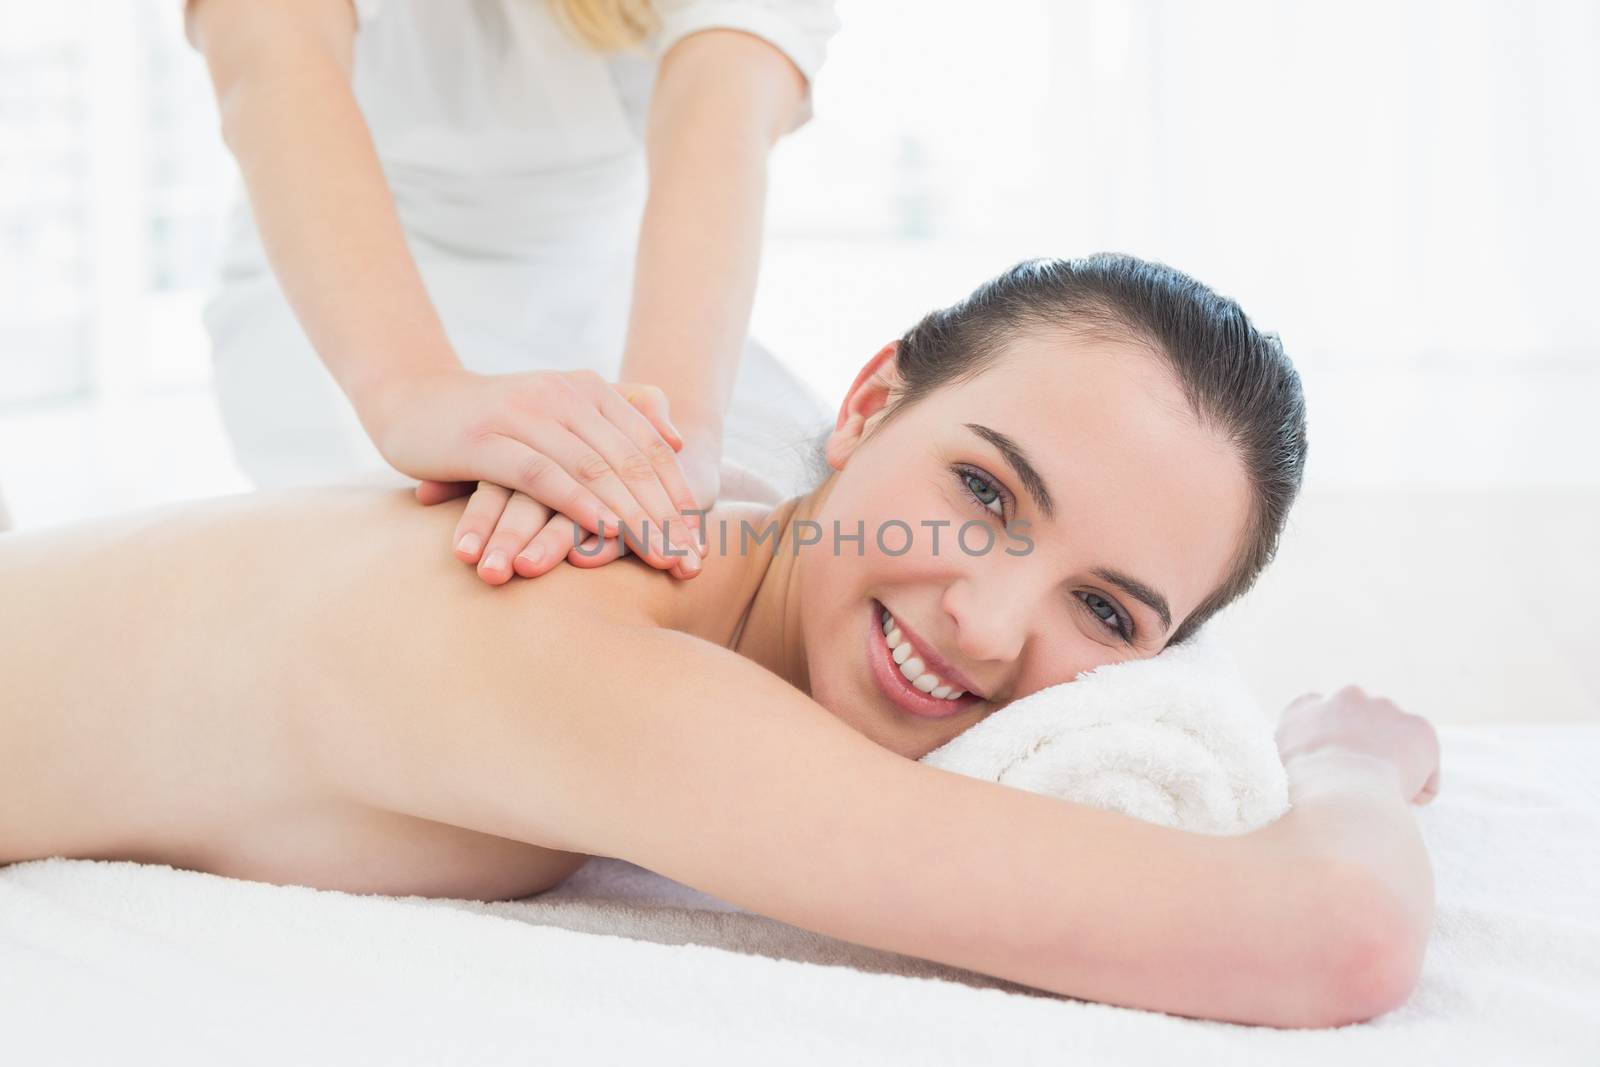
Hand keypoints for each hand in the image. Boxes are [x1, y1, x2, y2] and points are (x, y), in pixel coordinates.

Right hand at [366, 367, 703, 576]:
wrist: (412, 401)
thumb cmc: (495, 417)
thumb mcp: (561, 408)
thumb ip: (620, 411)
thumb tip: (675, 437)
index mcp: (589, 390)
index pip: (648, 448)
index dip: (679, 496)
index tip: (702, 544)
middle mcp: (564, 396)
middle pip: (630, 462)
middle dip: (666, 517)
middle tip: (691, 564)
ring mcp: (526, 415)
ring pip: (595, 470)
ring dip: (634, 519)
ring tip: (662, 559)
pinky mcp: (487, 440)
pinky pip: (544, 476)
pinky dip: (579, 505)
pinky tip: (605, 536)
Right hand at [1275, 686, 1441, 805]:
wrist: (1338, 794)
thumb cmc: (1299, 792)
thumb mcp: (1273, 770)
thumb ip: (1282, 759)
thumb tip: (1281, 773)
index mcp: (1306, 706)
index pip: (1316, 709)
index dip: (1328, 737)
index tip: (1331, 763)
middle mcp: (1345, 696)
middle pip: (1362, 718)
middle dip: (1365, 744)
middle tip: (1360, 783)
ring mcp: (1385, 708)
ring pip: (1396, 740)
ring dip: (1393, 762)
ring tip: (1383, 797)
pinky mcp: (1420, 728)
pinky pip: (1426, 763)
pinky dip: (1420, 784)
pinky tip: (1404, 802)